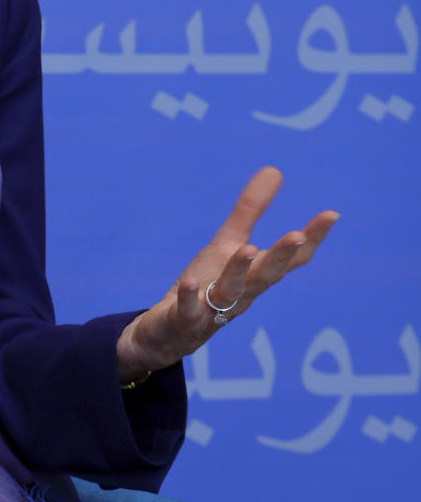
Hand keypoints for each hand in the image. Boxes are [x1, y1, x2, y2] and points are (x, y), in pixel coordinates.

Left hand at [116, 167, 337, 381]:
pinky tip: (192, 281)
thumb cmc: (208, 285)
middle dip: (281, 255)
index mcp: (255, 276)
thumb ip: (250, 210)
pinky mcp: (184, 320)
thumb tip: (275, 170)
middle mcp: (241, 293)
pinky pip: (189, 310)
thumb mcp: (228, 244)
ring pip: (230, 291)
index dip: (311, 239)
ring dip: (239, 270)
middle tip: (297, 235)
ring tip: (247, 249)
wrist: (170, 332)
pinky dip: (191, 297)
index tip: (331, 214)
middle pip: (265, 275)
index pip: (288, 259)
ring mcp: (213, 309)